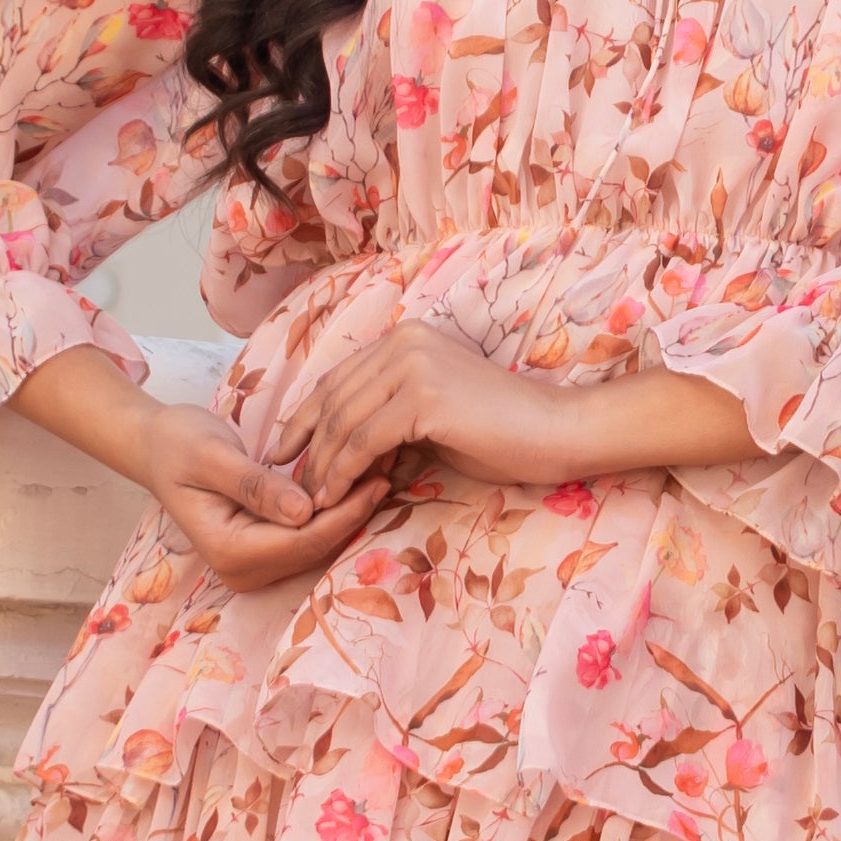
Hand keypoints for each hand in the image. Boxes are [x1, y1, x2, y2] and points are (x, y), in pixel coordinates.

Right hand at [134, 398, 392, 590]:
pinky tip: (358, 478)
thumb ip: (255, 485)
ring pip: (318, 542)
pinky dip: (334, 508)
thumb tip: (304, 511)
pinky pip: (309, 534)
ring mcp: (255, 564)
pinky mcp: (265, 549)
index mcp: (228, 551)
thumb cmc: (177, 444)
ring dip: (350, 509)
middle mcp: (243, 569)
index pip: (303, 539)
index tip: (378, 474)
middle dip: (355, 510)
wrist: (156, 445)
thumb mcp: (211, 456)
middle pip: (316, 546)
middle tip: (392, 465)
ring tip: (383, 467)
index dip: (344, 511)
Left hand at [281, 320, 608, 504]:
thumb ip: (390, 419)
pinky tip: (338, 497)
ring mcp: (414, 366)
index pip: (337, 379)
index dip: (303, 417)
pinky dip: (345, 472)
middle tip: (293, 486)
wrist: (557, 431)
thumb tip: (347, 451)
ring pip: (343, 422)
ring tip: (313, 501)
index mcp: (405, 339)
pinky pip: (365, 441)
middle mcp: (403, 342)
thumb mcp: (433, 417)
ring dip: (323, 466)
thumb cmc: (502, 432)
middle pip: (333, 399)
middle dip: (307, 447)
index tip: (284, 452)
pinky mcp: (424, 398)